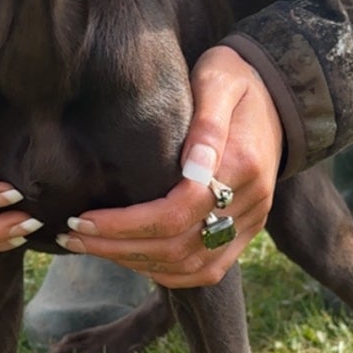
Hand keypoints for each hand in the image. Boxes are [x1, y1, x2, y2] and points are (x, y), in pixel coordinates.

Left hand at [55, 44, 284, 286]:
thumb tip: (193, 163)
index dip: (127, 223)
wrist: (280, 97)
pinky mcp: (246, 233)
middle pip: (179, 247)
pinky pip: (206, 270)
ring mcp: (251, 223)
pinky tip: (128, 258)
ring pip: (191, 266)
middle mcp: (251, 203)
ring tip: (90, 247)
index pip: (179, 212)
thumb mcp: (220, 80)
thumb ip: (207, 121)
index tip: (84, 218)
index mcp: (243, 165)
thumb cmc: (236, 81)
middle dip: (119, 247)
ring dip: (135, 264)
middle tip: (72, 236)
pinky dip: (164, 272)